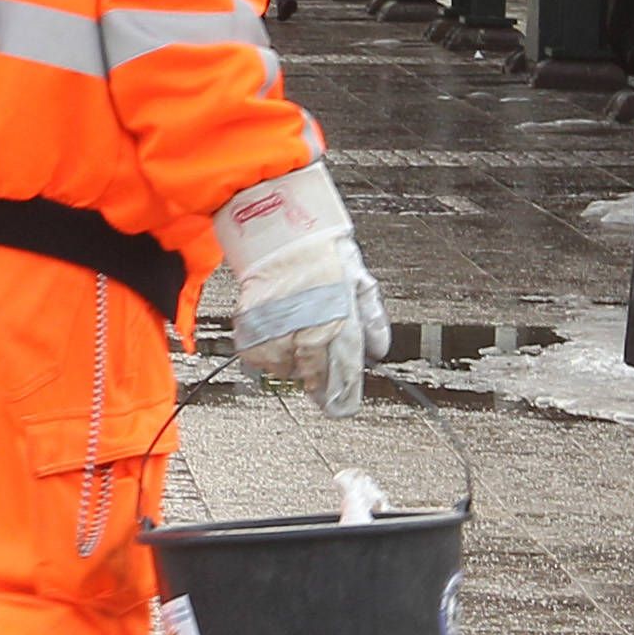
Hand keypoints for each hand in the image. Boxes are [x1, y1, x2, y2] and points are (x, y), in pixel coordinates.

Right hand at [213, 161, 383, 416]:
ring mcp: (281, 326)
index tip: (344, 407)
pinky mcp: (254, 325)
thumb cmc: (320, 249)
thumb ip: (372, 318)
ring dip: (295, 367)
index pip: (346, 366)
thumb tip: (379, 351)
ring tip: (299, 349)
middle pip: (316, 374)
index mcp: (341, 315)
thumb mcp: (359, 279)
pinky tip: (278, 341)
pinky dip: (268, 356)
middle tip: (322, 397)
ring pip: (288, 368)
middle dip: (320, 388)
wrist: (279, 228)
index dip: (346, 391)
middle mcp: (311, 324)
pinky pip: (261, 358)